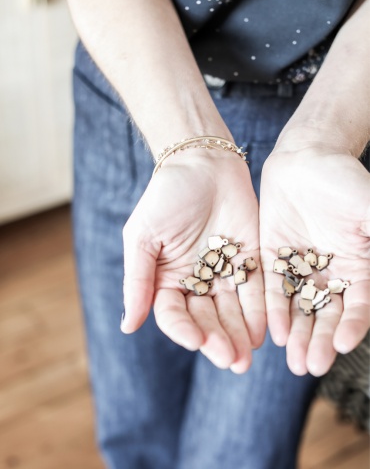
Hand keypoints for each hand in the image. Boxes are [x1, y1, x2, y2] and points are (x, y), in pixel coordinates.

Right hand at [121, 148, 265, 372]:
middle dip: (217, 340)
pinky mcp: (249, 261)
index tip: (195, 340)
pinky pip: (254, 290)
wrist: (202, 163)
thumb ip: (137, 280)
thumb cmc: (166, 196)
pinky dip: (258, 310)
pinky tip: (262, 331)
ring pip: (232, 311)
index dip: (183, 330)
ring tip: (247, 356)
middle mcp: (196, 282)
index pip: (174, 314)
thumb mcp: (142, 237)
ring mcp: (224, 273)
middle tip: (231, 360)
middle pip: (206, 319)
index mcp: (167, 280)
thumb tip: (127, 326)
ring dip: (239, 334)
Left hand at [260, 129, 369, 376]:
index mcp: (358, 267)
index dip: (352, 326)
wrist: (306, 159)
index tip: (341, 345)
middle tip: (309, 366)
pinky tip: (273, 331)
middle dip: (319, 341)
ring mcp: (301, 268)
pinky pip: (275, 289)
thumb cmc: (345, 180)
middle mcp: (330, 274)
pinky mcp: (274, 259)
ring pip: (301, 308)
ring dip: (297, 335)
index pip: (357, 306)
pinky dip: (275, 310)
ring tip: (292, 361)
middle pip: (326, 315)